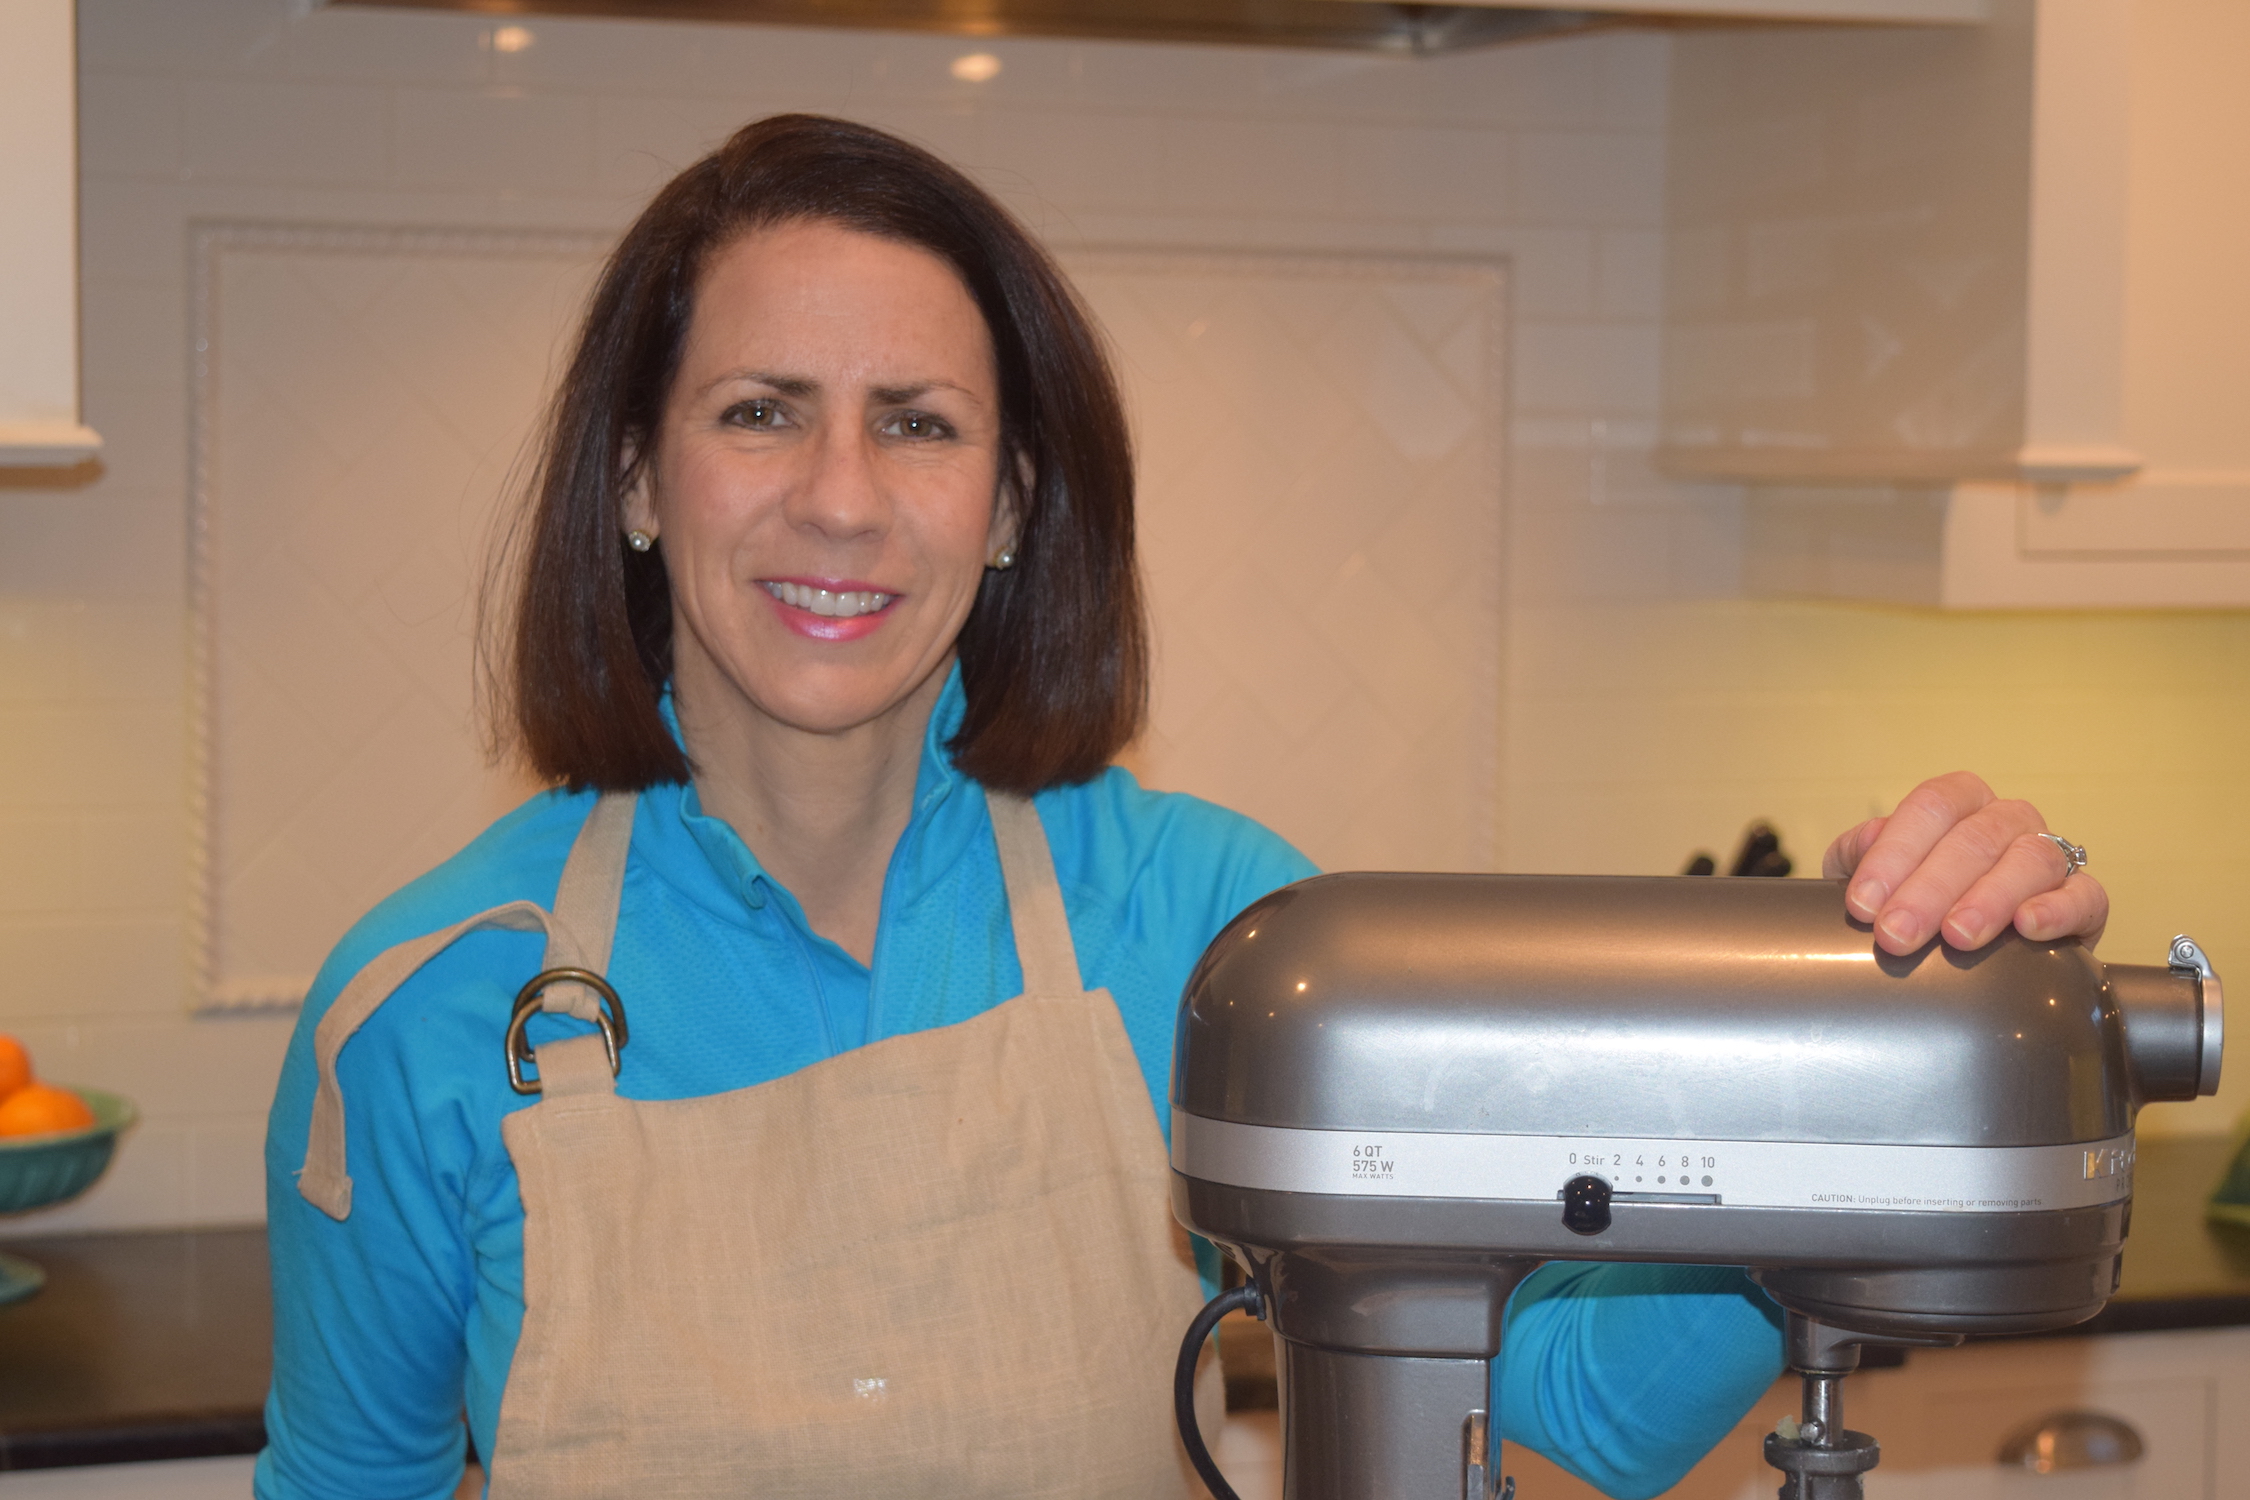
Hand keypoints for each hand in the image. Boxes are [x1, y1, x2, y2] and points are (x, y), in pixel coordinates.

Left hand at [1823, 772, 2107, 956]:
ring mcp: (2050, 855)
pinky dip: (2057, 909)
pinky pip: (2084, 895)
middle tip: (1896, 934)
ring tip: (1956, 936)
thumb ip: (1857, 855)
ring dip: (1988, 899)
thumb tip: (1866, 842)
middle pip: (1973, 839)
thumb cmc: (1913, 902)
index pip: (1931, 807)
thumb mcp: (1872, 876)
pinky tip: (2026, 927)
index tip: (1863, 904)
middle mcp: (2007, 820)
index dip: (1894, 853)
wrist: (1968, 954)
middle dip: (1928, 891)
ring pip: (2029, 861)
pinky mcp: (2084, 901)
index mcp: (1959, 803)